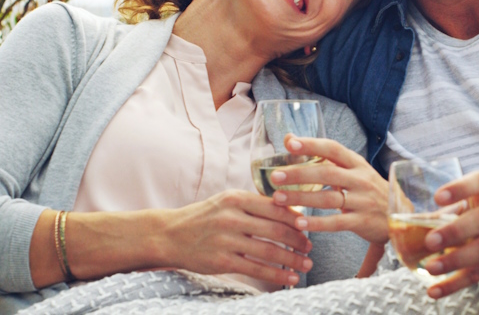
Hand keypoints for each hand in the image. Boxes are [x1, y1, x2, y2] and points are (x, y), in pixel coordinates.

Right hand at [161, 189, 313, 286]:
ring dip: (292, 260)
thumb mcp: (227, 202)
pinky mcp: (222, 261)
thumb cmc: (204, 218)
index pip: (275, 207)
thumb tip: (291, 210)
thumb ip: (255, 205)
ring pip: (270, 251)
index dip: (296, 218)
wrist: (169, 235)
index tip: (309, 225)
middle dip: (298, 240)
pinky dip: (277, 275)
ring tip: (306, 265)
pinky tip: (289, 279)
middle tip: (309, 247)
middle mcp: (232, 217)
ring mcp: (227, 240)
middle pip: (276, 229)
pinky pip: (257, 269)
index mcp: (236, 198)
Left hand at [269, 135, 389, 243]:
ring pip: (328, 198)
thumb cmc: (367, 189)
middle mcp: (360, 179)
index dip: (312, 145)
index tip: (289, 143)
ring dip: (301, 199)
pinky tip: (299, 223)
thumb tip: (288, 137)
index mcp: (357, 163)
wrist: (399, 214)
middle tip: (275, 176)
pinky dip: (317, 223)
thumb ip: (323, 156)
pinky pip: (336, 222)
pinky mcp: (362, 221)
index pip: (333, 149)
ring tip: (278, 199)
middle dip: (299, 174)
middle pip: (327, 173)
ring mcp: (362, 201)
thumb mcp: (351, 169)